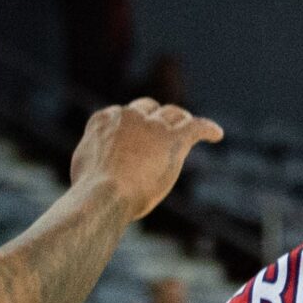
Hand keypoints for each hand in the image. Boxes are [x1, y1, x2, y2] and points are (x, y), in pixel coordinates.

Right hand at [70, 98, 223, 219]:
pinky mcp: (174, 138)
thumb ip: (98, 159)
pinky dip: (208, 129)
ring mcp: (152, 125)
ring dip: (181, 120)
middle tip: (162, 130)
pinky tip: (217, 134)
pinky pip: (196, 127)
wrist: (105, 193)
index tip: (134, 136)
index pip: (120, 114)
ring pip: (173, 114)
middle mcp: (128, 116)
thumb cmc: (91, 191)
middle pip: (148, 109)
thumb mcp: (86, 169)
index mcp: (104, 120)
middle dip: (154, 118)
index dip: (130, 125)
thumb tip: (100, 169)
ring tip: (188, 128)